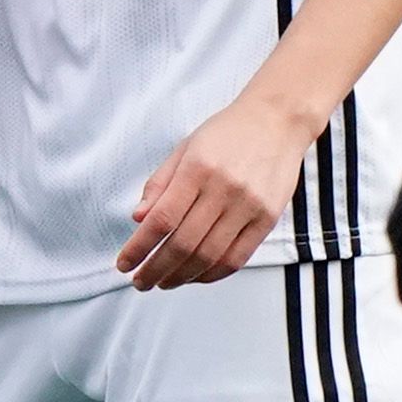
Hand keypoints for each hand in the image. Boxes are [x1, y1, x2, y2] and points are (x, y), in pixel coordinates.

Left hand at [119, 94, 320, 290]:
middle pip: (183, 244)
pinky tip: (194, 276)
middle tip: (140, 281)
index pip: (162, 219)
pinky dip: (212, 274)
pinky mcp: (267, 218)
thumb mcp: (185, 148)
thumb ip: (160, 184)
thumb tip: (138, 219)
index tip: (124, 263)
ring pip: (209, 256)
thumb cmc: (226, 134)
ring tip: (164, 281)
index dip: (139, 247)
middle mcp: (224, 188)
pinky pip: (236, 258)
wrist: (277, 120)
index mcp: (197, 168)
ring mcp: (248, 205)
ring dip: (181, 276)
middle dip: (155, 269)